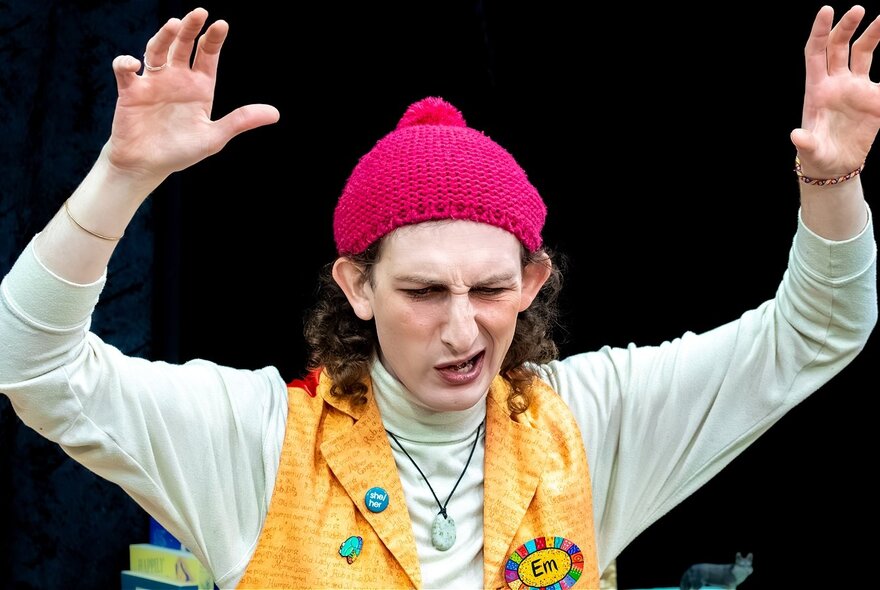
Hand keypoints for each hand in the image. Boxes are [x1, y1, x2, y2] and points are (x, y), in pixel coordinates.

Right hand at [105, 7, 279, 181]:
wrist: (148, 165)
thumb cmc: (181, 151)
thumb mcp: (215, 137)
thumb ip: (241, 120)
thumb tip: (275, 114)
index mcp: (199, 87)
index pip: (208, 56)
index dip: (214, 39)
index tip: (221, 24)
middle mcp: (177, 79)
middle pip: (183, 46)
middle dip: (190, 28)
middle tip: (199, 12)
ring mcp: (153, 82)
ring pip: (157, 51)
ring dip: (163, 37)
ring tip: (174, 24)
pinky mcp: (131, 91)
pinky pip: (125, 71)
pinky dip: (126, 63)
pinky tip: (134, 64)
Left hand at [791, 5, 879, 178]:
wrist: (836, 166)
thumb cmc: (818, 157)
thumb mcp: (810, 151)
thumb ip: (805, 143)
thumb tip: (796, 137)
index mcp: (816, 90)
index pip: (816, 53)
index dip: (820, 31)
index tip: (827, 10)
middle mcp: (835, 83)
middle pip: (839, 46)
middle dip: (847, 26)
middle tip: (858, 9)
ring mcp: (855, 88)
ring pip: (863, 53)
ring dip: (873, 34)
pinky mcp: (873, 98)